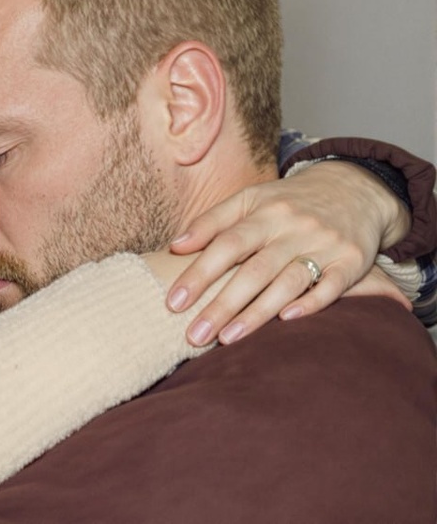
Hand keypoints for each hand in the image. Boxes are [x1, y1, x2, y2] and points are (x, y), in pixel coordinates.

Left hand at [166, 160, 409, 345]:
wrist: (355, 188)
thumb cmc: (288, 201)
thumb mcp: (250, 199)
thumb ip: (211, 221)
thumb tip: (175, 246)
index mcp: (264, 213)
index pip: (226, 244)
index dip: (199, 274)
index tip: (173, 304)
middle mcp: (294, 228)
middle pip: (254, 270)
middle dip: (221, 305)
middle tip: (194, 335)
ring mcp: (325, 244)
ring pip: (288, 282)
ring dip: (257, 314)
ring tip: (225, 340)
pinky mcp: (353, 261)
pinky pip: (333, 285)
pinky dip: (311, 302)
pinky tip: (286, 320)